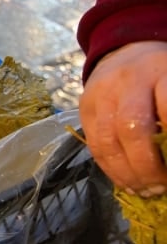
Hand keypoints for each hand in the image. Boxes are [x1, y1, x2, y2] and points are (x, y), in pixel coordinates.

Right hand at [80, 40, 166, 195]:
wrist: (126, 52)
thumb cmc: (164, 75)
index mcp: (161, 72)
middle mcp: (128, 82)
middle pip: (132, 128)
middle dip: (147, 165)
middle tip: (161, 187)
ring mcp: (101, 95)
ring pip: (107, 140)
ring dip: (126, 173)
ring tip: (145, 191)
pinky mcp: (84, 108)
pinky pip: (94, 145)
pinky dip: (111, 169)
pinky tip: (127, 183)